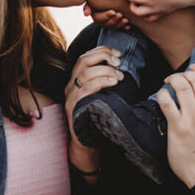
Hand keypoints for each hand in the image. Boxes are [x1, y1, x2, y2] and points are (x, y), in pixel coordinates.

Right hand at [64, 44, 123, 177]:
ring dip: (105, 71)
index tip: (118, 53)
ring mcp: (70, 96)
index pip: (85, 57)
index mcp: (77, 80)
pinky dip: (100, 82)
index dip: (101, 51)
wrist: (86, 143)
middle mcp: (70, 85)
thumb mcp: (102, 96)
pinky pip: (85, 89)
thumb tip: (123, 67)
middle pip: (83, 61)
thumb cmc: (97, 117)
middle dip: (103, 57)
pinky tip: (112, 82)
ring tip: (119, 76)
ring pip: (84, 74)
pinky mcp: (73, 107)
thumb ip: (106, 82)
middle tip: (119, 61)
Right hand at [89, 6, 132, 29]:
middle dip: (114, 20)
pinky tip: (129, 26)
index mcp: (95, 15)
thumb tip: (86, 14)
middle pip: (107, 24)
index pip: (98, 18)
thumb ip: (87, 6)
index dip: (106, 16)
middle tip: (120, 15)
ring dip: (120, 24)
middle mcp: (101, 21)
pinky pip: (120, 28)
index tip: (113, 12)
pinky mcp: (116, 24)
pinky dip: (124, 27)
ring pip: (114, 27)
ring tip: (126, 20)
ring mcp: (109, 23)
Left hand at [156, 63, 194, 193]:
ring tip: (168, 83)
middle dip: (184, 73)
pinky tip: (161, 96)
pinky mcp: (177, 127)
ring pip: (182, 86)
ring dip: (172, 79)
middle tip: (176, 78)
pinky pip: (167, 101)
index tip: (193, 67)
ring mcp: (192, 119)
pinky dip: (162, 94)